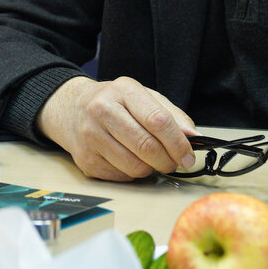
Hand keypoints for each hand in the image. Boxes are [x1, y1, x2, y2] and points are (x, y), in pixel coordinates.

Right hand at [34, 76, 198, 180]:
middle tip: (174, 163)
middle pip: (147, 146)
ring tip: (150, 159)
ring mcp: (91, 136)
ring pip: (135, 167)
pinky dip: (132, 173)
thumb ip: (172, 115)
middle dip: (167, 161)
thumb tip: (195, 138)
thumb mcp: (144, 98)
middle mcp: (102, 110)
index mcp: (123, 91)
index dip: (178, 142)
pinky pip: (122, 177)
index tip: (188, 156)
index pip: (158, 120)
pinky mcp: (86, 161)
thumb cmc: (116, 104)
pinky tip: (128, 160)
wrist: (72, 110)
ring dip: (151, 169)